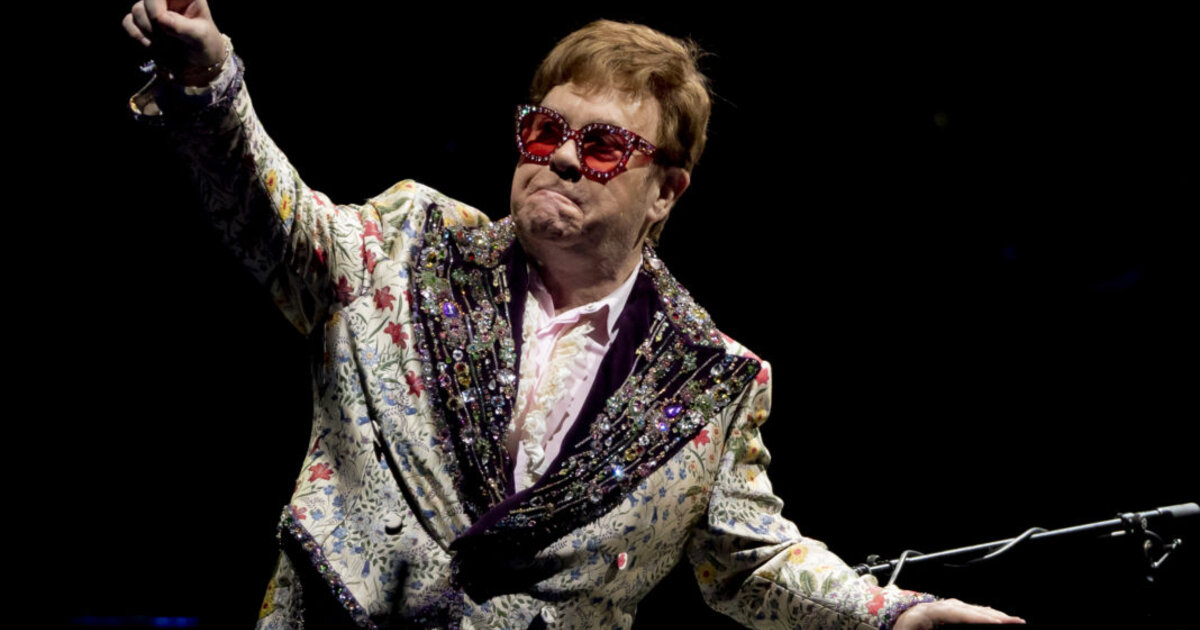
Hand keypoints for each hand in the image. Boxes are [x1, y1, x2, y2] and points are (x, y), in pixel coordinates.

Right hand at [122, 0, 224, 83]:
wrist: (199, 64)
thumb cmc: (205, 45)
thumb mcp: (201, 36)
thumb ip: (183, 27)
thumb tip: (161, 19)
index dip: (155, 7)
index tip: (161, 22)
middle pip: (144, 3)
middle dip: (153, 25)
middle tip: (168, 41)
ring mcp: (152, 9)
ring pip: (136, 12)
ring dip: (148, 33)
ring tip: (166, 46)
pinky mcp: (142, 22)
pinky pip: (128, 22)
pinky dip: (137, 36)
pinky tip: (151, 45)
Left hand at [894, 598, 1024, 628]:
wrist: (881, 623)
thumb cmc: (898, 629)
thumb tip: (959, 617)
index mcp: (926, 612)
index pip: (957, 612)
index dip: (978, 616)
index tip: (996, 620)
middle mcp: (934, 606)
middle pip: (968, 609)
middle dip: (992, 615)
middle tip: (1015, 621)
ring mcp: (939, 608)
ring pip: (969, 609)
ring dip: (990, 614)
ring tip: (1010, 619)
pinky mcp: (941, 613)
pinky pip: (965, 611)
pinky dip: (981, 613)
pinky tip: (992, 615)